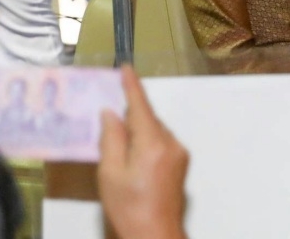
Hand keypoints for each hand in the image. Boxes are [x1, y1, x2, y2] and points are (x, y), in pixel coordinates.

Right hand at [98, 66, 189, 238]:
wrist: (155, 233)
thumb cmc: (128, 206)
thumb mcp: (110, 173)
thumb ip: (111, 139)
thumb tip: (111, 113)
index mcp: (152, 143)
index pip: (141, 106)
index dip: (132, 86)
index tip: (125, 68)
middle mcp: (171, 143)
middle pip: (148, 119)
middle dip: (130, 115)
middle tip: (108, 116)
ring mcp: (179, 153)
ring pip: (155, 131)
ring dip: (138, 131)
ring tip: (118, 148)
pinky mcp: (181, 163)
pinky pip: (161, 142)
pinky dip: (147, 142)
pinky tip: (133, 159)